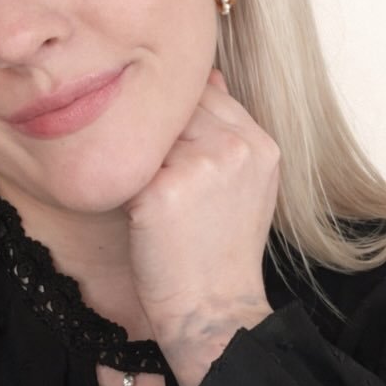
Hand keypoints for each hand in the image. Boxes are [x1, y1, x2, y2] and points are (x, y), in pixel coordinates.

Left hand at [124, 69, 279, 385]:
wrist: (214, 309)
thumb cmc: (222, 248)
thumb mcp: (246, 184)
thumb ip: (229, 130)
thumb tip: (208, 75)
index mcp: (260, 143)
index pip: (207, 94)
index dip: (180, 120)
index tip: (172, 150)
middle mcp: (236, 147)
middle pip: (174, 109)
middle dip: (157, 136)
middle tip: (157, 175)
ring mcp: (201, 165)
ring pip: (149, 134)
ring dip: (140, 158)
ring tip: (154, 198)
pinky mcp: (164, 190)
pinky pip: (127, 165)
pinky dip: (125, 186)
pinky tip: (142, 216)